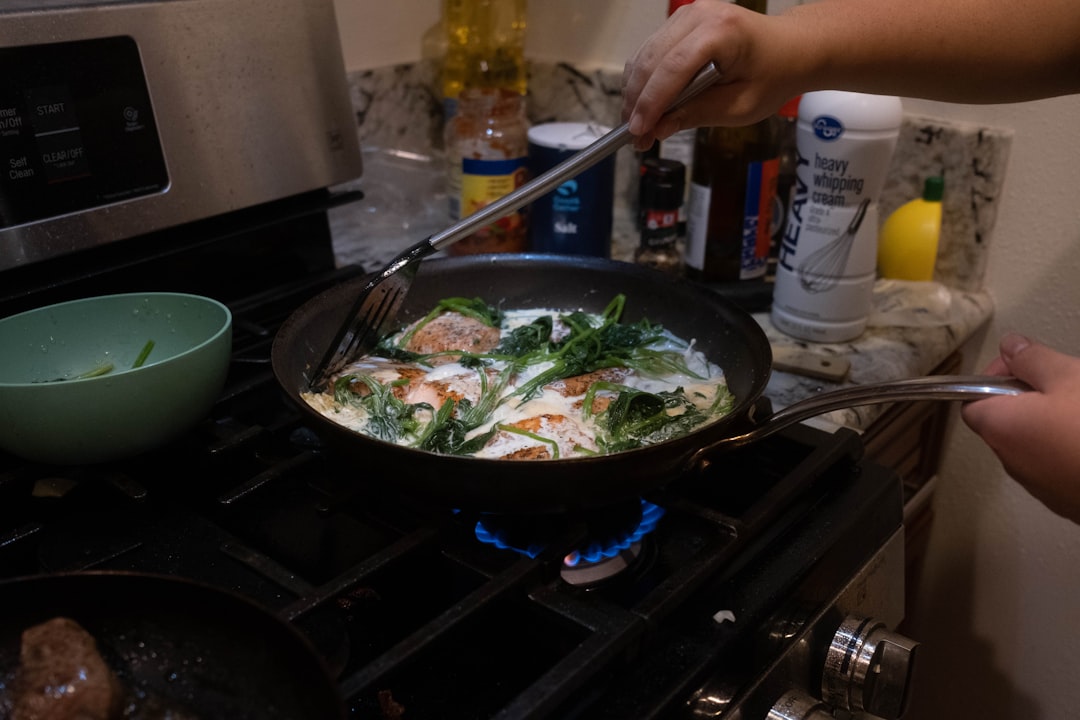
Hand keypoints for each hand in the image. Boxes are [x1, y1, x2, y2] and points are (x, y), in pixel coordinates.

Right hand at [621, 0, 800, 150]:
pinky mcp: (681, 21)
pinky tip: (644, 104)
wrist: (790, 49)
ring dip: (636, 92)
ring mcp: (688, 14)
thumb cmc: (773, 75)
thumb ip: (696, 115)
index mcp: (722, 32)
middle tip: (636, 135)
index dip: (650, 103)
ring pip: (645, 55)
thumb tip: (658, 128)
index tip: (639, 131)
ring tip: (638, 124)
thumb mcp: (739, 107)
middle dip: (638, 102)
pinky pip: (651, 50)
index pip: (672, 69)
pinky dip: (644, 79)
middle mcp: (701, 15)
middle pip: (652, 60)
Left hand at [961, 333, 1079, 522]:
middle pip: (1005, 421)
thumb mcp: (1067, 378)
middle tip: (1064, 383)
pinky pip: (1058, 464)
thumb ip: (1033, 360)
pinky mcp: (1066, 500)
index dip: (994, 377)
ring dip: (1051, 422)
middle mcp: (1010, 460)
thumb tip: (1009, 346)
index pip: (972, 401)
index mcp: (999, 428)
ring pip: (1035, 443)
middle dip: (1029, 397)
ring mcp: (1039, 485)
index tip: (1023, 365)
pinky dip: (1068, 447)